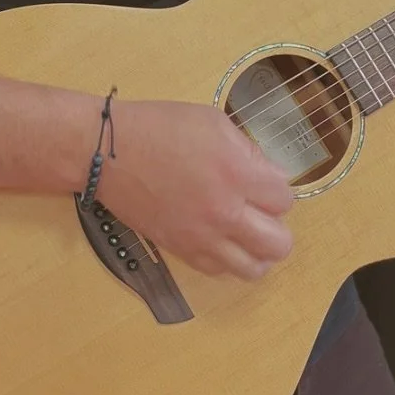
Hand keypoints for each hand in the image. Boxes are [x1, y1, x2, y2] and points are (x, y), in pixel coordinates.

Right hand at [96, 99, 293, 280]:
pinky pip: (219, 271)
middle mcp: (225, 212)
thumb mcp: (213, 122)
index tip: (263, 181)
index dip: (276, 189)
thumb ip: (248, 151)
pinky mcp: (180, 250)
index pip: (285, 199)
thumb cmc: (158, 128)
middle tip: (261, 210)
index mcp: (237, 173)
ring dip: (257, 251)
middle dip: (277, 226)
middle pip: (279, 244)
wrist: (109, 152)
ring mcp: (202, 237)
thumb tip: (270, 175)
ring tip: (246, 232)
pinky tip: (220, 238)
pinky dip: (227, 259)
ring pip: (253, 268)